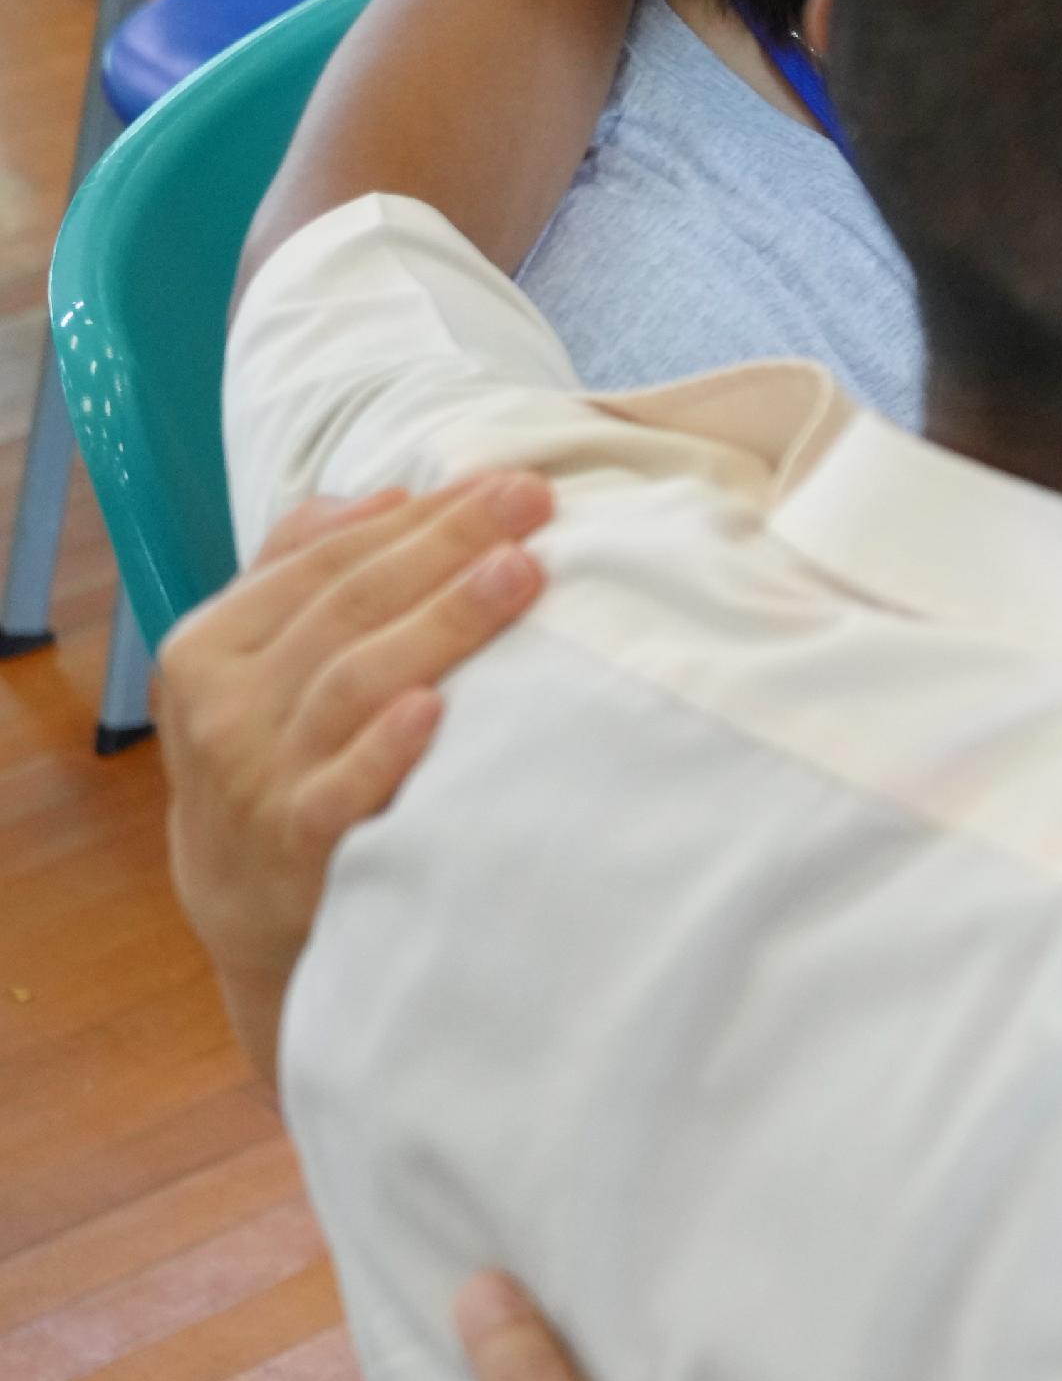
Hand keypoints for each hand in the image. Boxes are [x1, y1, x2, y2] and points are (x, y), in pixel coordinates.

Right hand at [155, 474, 551, 1075]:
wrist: (241, 899)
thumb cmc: (270, 753)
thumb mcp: (252, 662)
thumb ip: (300, 569)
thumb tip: (382, 495)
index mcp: (210, 644)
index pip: (325, 559)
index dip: (417, 516)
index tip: (503, 481)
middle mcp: (225, 704)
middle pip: (348, 606)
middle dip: (446, 546)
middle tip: (531, 503)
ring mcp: (258, 775)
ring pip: (355, 680)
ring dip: (441, 623)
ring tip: (518, 574)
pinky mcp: (298, 844)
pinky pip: (342, 788)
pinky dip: (387, 748)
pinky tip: (438, 705)